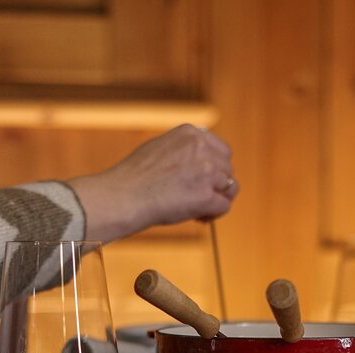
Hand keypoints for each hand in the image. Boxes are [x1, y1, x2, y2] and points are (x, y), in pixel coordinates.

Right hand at [67, 124, 237, 241]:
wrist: (123, 196)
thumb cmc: (135, 178)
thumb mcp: (160, 148)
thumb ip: (183, 150)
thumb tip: (202, 160)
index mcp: (190, 133)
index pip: (221, 150)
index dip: (215, 169)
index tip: (203, 181)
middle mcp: (201, 148)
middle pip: (228, 168)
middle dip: (218, 185)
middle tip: (199, 198)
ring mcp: (206, 171)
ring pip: (231, 187)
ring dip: (218, 200)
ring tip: (198, 210)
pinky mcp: (206, 195)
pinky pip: (223, 206)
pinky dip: (214, 214)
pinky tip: (198, 218)